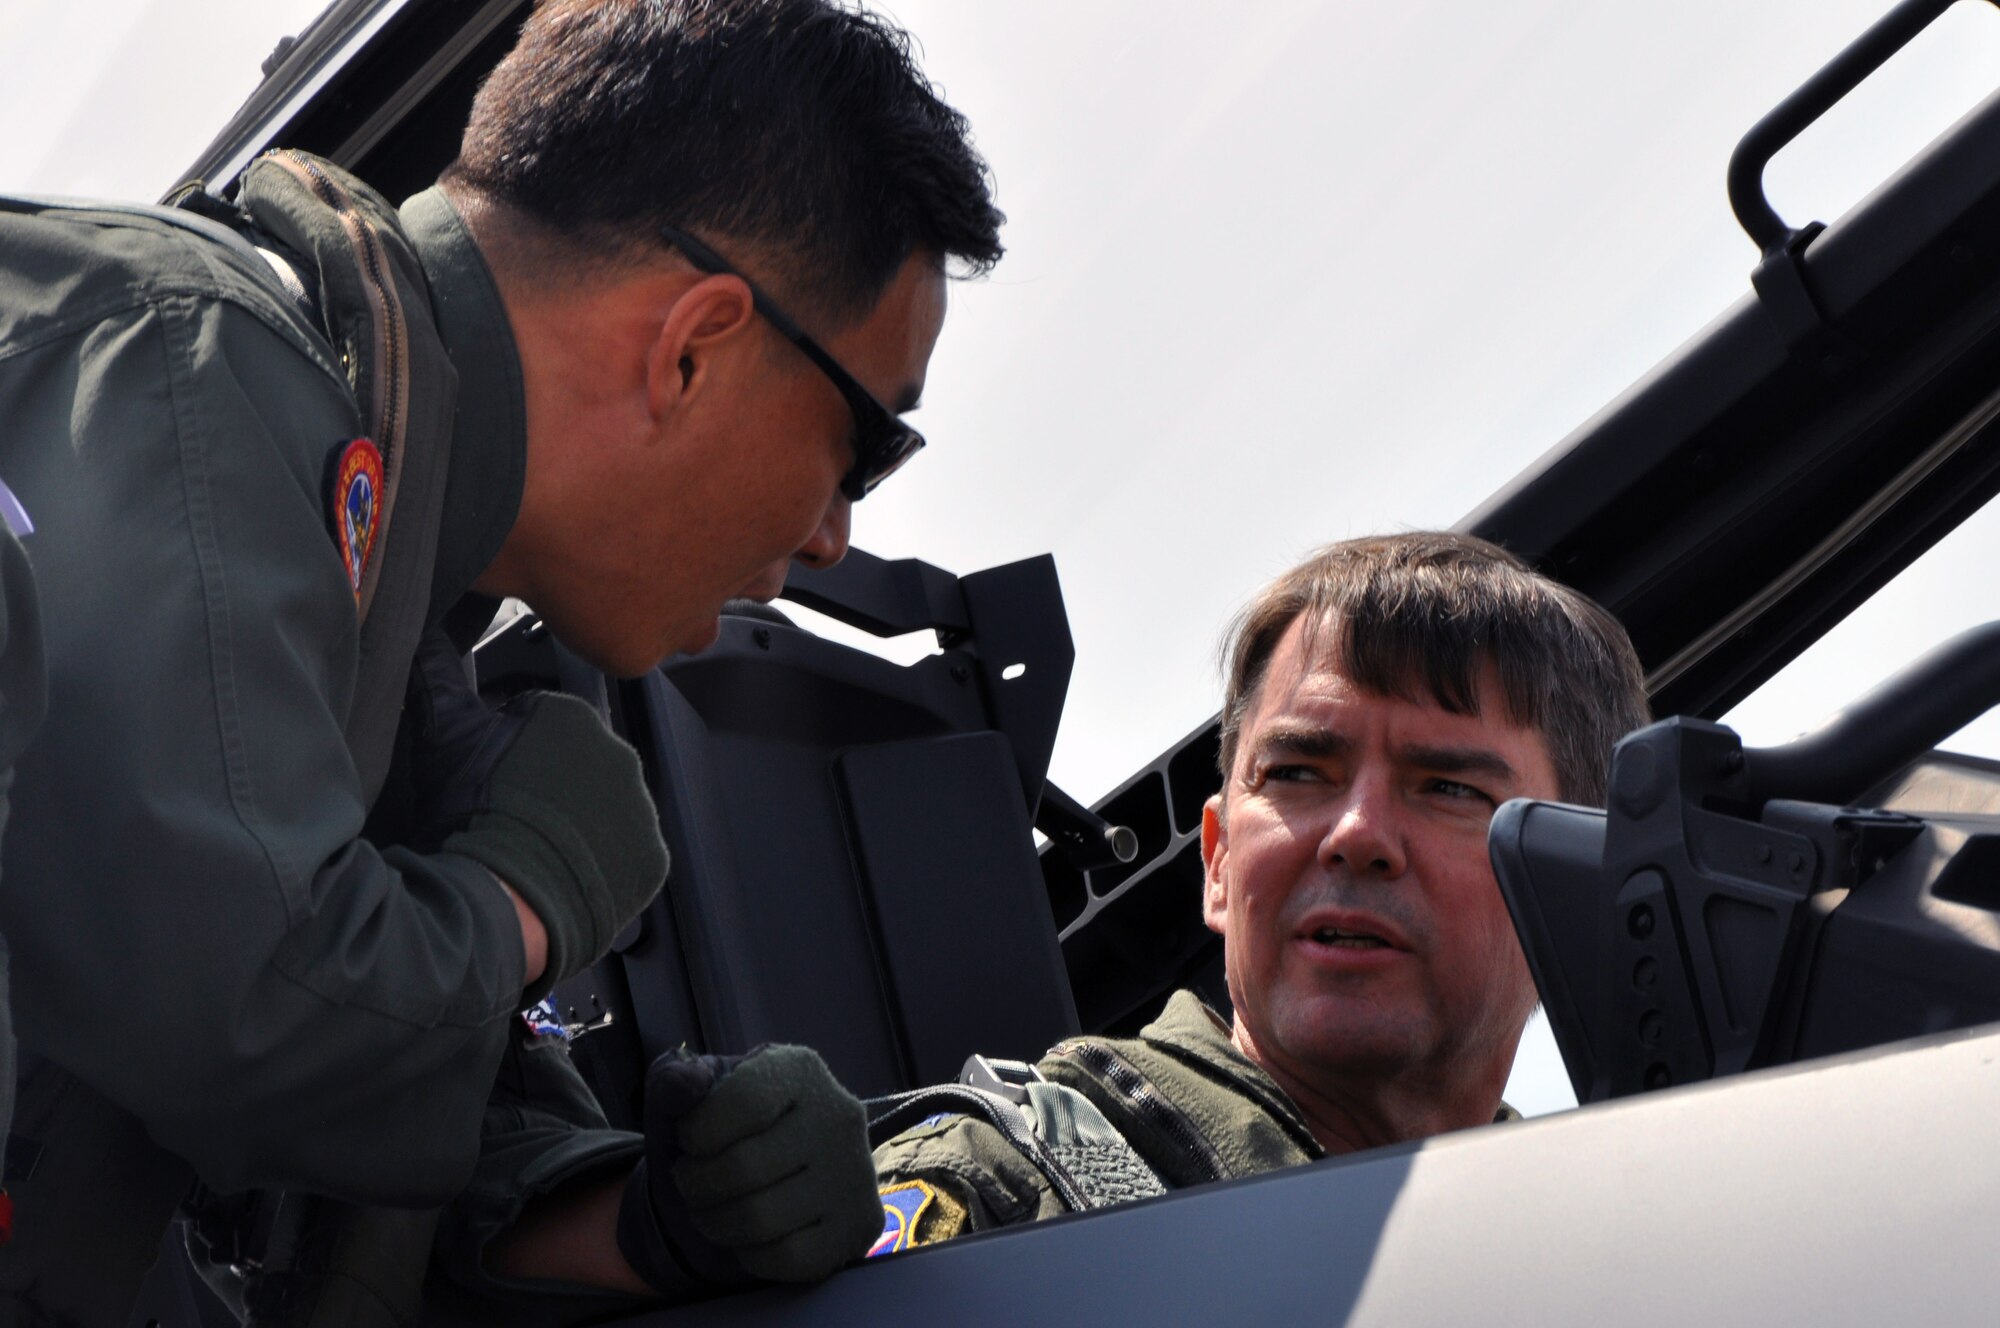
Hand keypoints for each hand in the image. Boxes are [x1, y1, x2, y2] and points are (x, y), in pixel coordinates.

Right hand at [399, 627, 666, 995]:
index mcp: (573, 715)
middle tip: (506, 816)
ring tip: (532, 849)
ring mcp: (642, 808)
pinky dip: (600, 864)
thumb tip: (420, 633)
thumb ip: (436, 676)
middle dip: (543, 785)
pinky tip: (563, 873)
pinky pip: (625, 855)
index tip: (488, 781)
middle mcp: (620, 753)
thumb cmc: (473, 815)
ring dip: (573, 824)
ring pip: (600, 809)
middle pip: (572, 766)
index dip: (503, 753)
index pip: (535, 723)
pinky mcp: (652, 857)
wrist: (503, 898)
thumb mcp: (445, 736)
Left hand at [617, 1045, 879, 1295]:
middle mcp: (840, 1114)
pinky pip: (789, 1258)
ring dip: (717, 1224)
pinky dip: (754, 1256)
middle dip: (697, 1187)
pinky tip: (751, 1236)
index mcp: (799, 1069)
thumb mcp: (687, 1095)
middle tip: (691, 1186)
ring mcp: (857, 1171)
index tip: (689, 1143)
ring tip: (713, 1211)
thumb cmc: (718, 1131)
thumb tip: (684, 1082)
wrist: (761, 1178)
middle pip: (744, 1168)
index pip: (741, 1103)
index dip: (696, 1134)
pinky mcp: (860, 1224)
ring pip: (762, 1219)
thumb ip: (673, 1080)